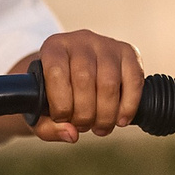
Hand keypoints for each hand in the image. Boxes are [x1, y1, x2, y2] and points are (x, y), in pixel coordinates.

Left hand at [29, 30, 144, 143]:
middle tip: (83, 127)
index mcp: (53, 48)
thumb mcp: (40, 109)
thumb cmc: (54, 93)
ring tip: (100, 127)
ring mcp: (106, 44)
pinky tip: (121, 120)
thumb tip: (72, 134)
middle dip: (84, 114)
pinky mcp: (128, 52)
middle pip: (84, 79)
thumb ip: (46, 127)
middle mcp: (80, 40)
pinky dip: (129, 105)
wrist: (76, 72)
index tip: (63, 119)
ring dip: (106, 114)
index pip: (56, 72)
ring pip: (109, 83)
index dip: (61, 103)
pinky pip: (134, 80)